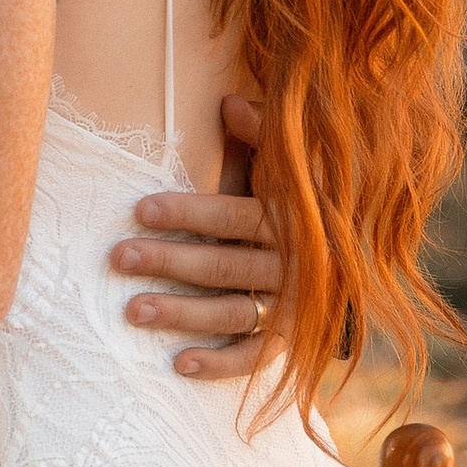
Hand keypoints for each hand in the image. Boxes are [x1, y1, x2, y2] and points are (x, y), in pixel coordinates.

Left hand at [109, 92, 284, 379]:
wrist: (349, 254)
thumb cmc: (291, 198)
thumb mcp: (281, 164)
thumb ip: (259, 134)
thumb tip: (227, 101)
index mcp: (292, 218)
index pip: (235, 215)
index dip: (189, 213)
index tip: (140, 209)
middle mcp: (296, 264)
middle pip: (225, 265)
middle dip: (170, 261)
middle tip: (117, 257)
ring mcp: (293, 307)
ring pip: (234, 313)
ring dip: (183, 314)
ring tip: (132, 311)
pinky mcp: (289, 340)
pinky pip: (255, 357)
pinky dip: (220, 364)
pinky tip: (178, 364)